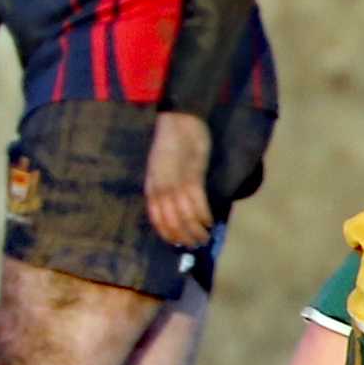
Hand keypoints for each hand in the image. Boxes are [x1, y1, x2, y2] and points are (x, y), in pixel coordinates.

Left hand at [146, 111, 215, 245]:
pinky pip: (198, 204)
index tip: (178, 243)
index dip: (168, 234)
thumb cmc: (171, 143)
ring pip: (185, 217)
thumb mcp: (160, 168)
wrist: (179, 120)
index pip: (157, 219)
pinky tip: (211, 221)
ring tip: (205, 236)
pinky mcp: (192, 177)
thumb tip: (174, 205)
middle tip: (196, 244)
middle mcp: (162, 189)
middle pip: (171, 222)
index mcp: (152, 187)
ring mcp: (176, 184)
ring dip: (196, 231)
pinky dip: (205, 217)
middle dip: (184, 237)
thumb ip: (164, 185)